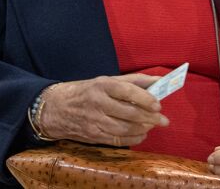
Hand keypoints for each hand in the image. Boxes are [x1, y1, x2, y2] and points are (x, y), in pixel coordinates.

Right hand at [36, 74, 168, 146]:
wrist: (56, 109)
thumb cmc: (85, 92)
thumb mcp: (105, 81)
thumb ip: (133, 81)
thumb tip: (159, 80)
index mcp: (101, 85)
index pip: (127, 91)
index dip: (145, 99)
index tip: (158, 105)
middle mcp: (97, 103)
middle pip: (129, 113)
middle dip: (150, 118)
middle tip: (163, 120)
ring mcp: (94, 121)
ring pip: (125, 128)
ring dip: (143, 129)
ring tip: (152, 126)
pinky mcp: (93, 136)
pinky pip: (118, 140)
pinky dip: (134, 138)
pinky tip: (141, 134)